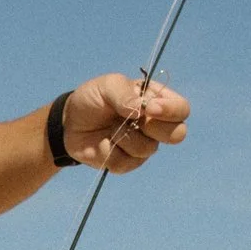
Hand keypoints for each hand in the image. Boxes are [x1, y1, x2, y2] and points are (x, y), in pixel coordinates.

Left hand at [60, 71, 190, 172]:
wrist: (69, 122)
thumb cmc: (93, 99)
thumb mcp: (107, 86)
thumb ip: (125, 94)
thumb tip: (142, 109)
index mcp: (157, 101)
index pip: (182, 109)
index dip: (171, 111)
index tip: (150, 109)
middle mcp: (155, 125)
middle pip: (177, 134)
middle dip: (155, 129)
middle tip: (132, 120)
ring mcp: (143, 145)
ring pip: (147, 149)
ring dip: (124, 137)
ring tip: (109, 128)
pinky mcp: (126, 163)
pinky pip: (126, 163)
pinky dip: (109, 152)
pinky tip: (102, 142)